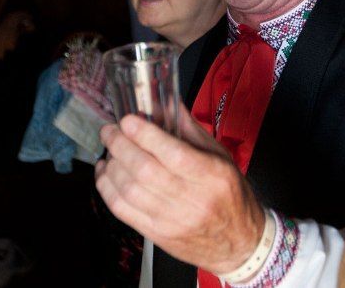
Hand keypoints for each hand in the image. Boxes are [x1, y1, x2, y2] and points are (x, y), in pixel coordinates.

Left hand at [95, 109, 265, 274]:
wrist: (238, 241)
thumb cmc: (230, 195)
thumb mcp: (219, 156)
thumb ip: (188, 128)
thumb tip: (163, 102)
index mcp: (212, 175)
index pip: (174, 154)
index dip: (146, 135)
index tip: (129, 120)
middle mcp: (192, 199)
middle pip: (145, 171)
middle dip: (120, 146)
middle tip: (111, 131)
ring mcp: (172, 220)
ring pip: (129, 190)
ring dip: (112, 166)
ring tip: (109, 151)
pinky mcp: (156, 234)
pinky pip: (122, 211)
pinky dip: (107, 189)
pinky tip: (106, 174)